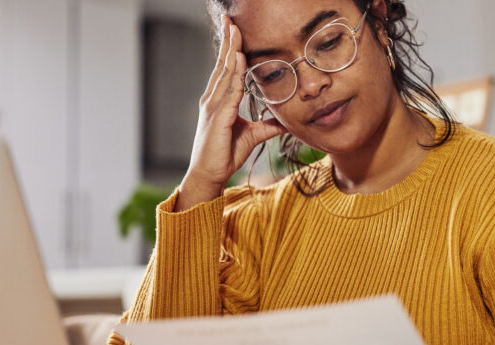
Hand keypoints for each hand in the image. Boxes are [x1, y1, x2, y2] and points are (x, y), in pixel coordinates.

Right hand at [187, 15, 287, 189]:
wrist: (209, 174)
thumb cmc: (225, 154)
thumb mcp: (253, 136)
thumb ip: (268, 126)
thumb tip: (285, 121)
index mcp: (219, 100)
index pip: (226, 69)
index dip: (230, 49)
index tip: (235, 30)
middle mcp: (213, 99)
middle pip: (222, 64)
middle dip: (227, 41)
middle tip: (230, 20)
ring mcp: (213, 106)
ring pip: (225, 73)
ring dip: (230, 51)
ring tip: (235, 31)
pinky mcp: (218, 117)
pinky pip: (229, 91)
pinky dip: (234, 74)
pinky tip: (239, 60)